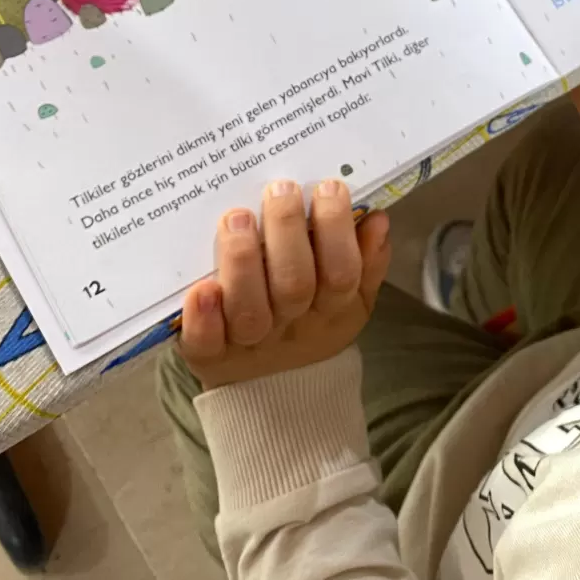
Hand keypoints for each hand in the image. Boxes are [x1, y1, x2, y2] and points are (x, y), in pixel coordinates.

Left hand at [180, 179, 390, 388]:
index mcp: (330, 309)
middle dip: (287, 231)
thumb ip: (367, 261)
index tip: (328, 187)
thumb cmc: (312, 324)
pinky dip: (203, 317)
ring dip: (243, 262)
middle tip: (280, 190)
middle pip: (294, 284)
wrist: (275, 392)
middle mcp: (290, 325)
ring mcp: (248, 343)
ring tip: (237, 218)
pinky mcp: (209, 355)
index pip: (341, 271)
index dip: (336, 231)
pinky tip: (202, 287)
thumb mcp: (351, 301)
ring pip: (250, 310)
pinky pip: (205, 342)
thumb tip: (377, 219)